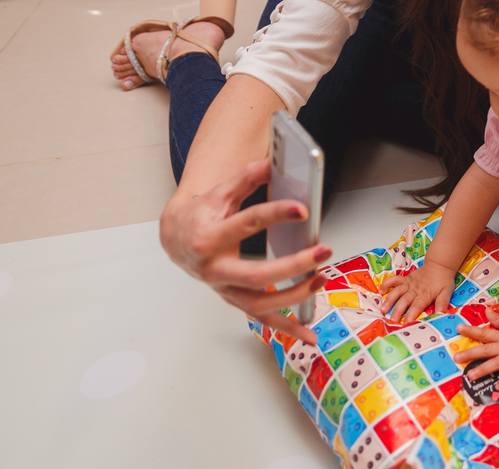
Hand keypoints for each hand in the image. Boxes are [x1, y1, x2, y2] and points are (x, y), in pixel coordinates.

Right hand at [159, 159, 332, 344]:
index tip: (302, 209)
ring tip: (321, 279)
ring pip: (260, 303)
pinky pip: (262, 319)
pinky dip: (287, 329)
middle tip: (322, 251)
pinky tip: (310, 336)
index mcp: (208, 238)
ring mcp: (224, 290)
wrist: (176, 239)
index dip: (276, 214)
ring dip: (295, 296)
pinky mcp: (235, 300)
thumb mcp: (219, 192)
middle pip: (257, 275)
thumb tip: (273, 163)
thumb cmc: (201, 215)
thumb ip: (245, 177)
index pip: (247, 224)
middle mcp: (215, 270)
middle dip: (293, 265)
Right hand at [379, 261, 455, 322]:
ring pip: (397, 291)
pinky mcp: (405, 279)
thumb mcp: (447, 292)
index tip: (406, 323)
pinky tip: (381, 292)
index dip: (411, 314)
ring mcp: (409, 283)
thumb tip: (441, 313)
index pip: (417, 306)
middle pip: (405, 300)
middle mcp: (415, 289)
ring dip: (390, 300)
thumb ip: (443, 302)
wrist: (439, 264)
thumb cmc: (443, 280)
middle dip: (398, 310)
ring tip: (383, 309)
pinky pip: (394, 280)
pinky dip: (387, 284)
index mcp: (425, 294)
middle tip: (392, 320)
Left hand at [455, 308, 498, 390]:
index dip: (470, 331)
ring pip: (495, 364)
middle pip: (485, 350)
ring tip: (470, 375)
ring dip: (482, 370)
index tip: (458, 329)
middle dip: (470, 354)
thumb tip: (486, 311)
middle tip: (456, 358)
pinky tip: (496, 387)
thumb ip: (498, 318)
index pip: (483, 333)